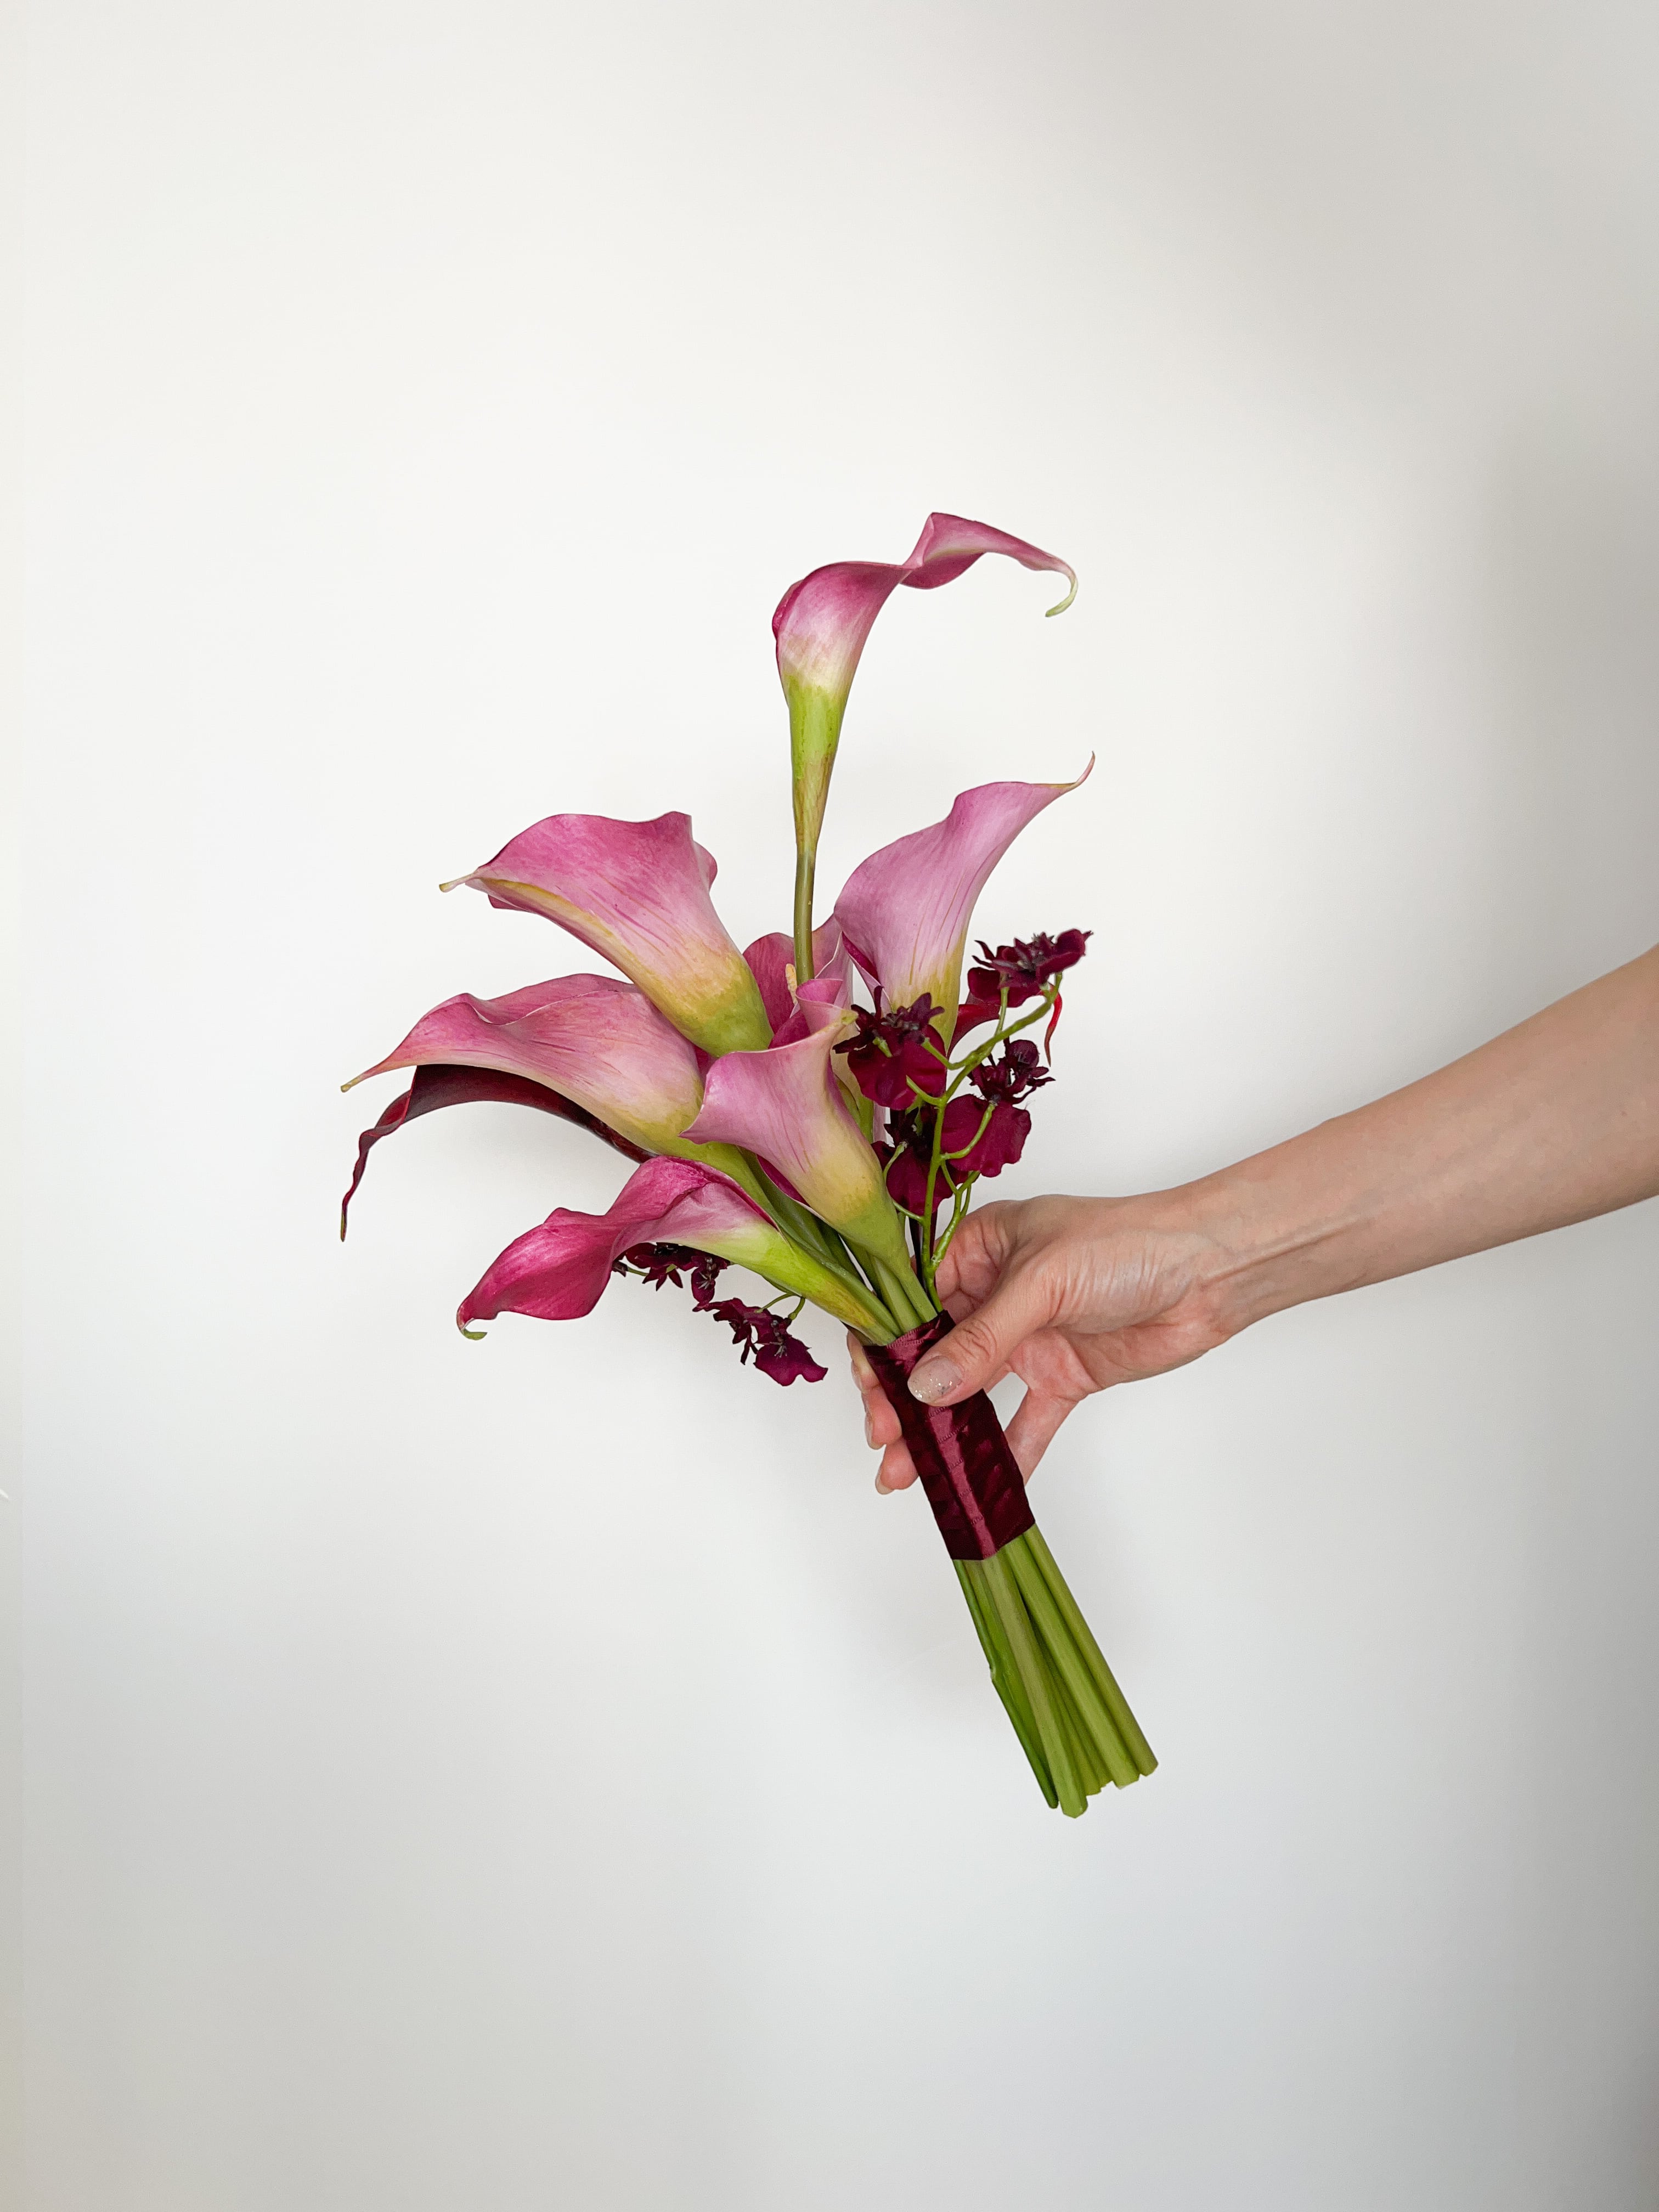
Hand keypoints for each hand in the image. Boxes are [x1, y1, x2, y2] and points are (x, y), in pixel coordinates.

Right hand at [847, 1193, 1236, 1491]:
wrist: (1211, 1272)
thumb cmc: (1128, 1243)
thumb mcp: (1043, 1281)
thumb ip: (981, 1338)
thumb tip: (924, 1387)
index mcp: (979, 1249)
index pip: (911, 1300)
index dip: (885, 1346)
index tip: (873, 1392)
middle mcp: (994, 1294)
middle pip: (932, 1353)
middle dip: (902, 1401)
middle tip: (885, 1445)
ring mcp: (1028, 1337)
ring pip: (968, 1392)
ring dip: (940, 1434)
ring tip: (910, 1477)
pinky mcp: (1062, 1376)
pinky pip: (1023, 1422)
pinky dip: (1003, 1455)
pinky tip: (981, 1490)